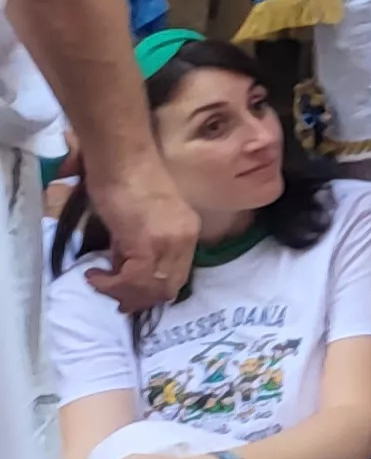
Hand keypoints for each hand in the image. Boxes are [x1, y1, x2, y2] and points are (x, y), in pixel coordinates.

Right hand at [72, 154, 197, 312]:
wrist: (122, 159)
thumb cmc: (127, 180)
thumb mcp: (139, 222)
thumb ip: (137, 248)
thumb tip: (122, 271)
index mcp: (187, 232)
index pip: (177, 276)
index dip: (152, 292)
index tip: (127, 295)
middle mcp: (185, 238)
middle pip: (168, 287)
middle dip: (138, 298)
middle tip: (114, 298)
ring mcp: (170, 241)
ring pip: (152, 287)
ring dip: (121, 292)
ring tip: (99, 281)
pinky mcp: (149, 243)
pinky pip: (133, 279)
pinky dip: (111, 283)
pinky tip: (95, 274)